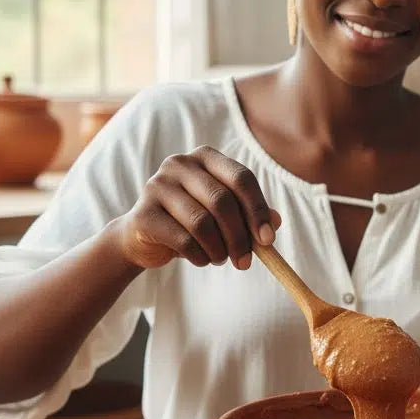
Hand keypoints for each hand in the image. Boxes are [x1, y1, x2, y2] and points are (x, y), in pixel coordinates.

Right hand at [115, 146, 280, 269]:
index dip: (258, 210)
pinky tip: (202, 259)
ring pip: (202, 223)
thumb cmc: (192, 222)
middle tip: (246, 262)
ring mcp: (157, 185)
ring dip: (219, 250)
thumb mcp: (225, 216)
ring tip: (221, 259)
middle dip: (240, 237)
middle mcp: (180, 164)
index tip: (268, 240)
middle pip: (222, 201)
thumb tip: (275, 222)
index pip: (241, 178)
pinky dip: (199, 256)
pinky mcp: (144, 213)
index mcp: (205, 157)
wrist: (144, 238)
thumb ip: (250, 214)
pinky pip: (183, 240)